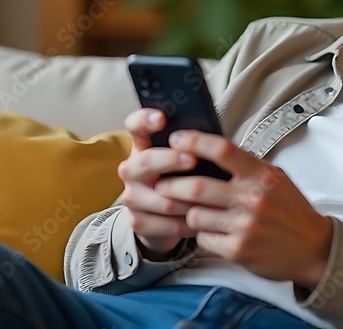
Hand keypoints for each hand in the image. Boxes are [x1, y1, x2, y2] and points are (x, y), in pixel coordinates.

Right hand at [116, 109, 197, 258]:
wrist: (165, 220)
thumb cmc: (183, 180)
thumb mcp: (184, 160)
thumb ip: (190, 147)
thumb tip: (211, 136)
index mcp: (142, 147)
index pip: (135, 126)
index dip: (145, 119)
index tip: (162, 118)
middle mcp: (131, 169)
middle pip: (146, 160)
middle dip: (170, 160)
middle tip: (193, 160)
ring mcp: (131, 196)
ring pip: (162, 198)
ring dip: (188, 200)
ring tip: (210, 200)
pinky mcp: (137, 221)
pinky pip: (166, 224)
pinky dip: (188, 224)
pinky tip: (201, 220)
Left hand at [155, 130, 332, 289]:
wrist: (313, 249)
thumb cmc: (291, 212)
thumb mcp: (275, 179)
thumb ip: (246, 167)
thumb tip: (209, 151)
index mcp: (262, 175)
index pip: (221, 150)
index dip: (193, 142)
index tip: (175, 140)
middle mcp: (253, 198)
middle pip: (197, 185)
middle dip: (171, 185)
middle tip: (162, 184)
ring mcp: (245, 226)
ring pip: (194, 214)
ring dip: (188, 213)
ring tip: (193, 211)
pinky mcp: (238, 250)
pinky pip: (203, 238)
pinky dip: (202, 235)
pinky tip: (212, 232)